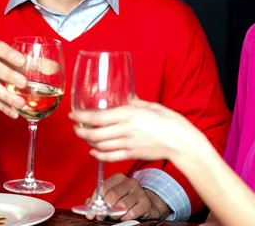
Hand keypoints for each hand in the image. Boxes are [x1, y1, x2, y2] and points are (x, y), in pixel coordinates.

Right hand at [0, 40, 26, 117]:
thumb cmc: (1, 62)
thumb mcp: (12, 58)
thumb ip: (33, 62)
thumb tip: (54, 68)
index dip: (9, 54)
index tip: (22, 61)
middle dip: (8, 76)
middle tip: (24, 83)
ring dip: (7, 96)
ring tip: (21, 104)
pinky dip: (3, 107)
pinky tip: (14, 113)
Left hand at [69, 98, 205, 162]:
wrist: (182, 143)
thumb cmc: (171, 122)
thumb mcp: (152, 106)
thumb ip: (136, 103)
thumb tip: (126, 97)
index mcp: (129, 115)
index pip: (98, 117)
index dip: (81, 117)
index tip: (73, 114)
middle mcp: (125, 130)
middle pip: (94, 134)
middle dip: (80, 131)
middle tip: (76, 127)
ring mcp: (127, 144)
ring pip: (99, 146)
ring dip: (88, 142)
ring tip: (85, 136)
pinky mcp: (131, 154)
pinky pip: (109, 157)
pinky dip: (98, 155)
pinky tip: (94, 151)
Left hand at [85, 174, 171, 220]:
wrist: (145, 205)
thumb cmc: (124, 200)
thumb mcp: (111, 196)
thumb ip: (98, 199)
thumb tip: (87, 206)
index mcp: (119, 178)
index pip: (103, 187)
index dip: (95, 201)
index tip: (91, 211)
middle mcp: (130, 182)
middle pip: (112, 195)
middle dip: (105, 209)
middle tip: (102, 215)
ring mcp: (139, 192)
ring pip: (122, 205)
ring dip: (115, 214)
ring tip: (115, 215)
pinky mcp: (145, 203)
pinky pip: (131, 213)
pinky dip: (125, 218)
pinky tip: (125, 216)